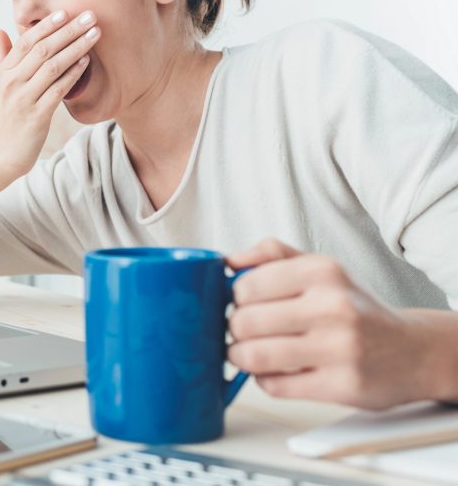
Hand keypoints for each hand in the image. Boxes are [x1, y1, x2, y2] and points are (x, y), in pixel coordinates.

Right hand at [0, 9, 100, 178]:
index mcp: (4, 72)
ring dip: (76, 48)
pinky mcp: (37, 116)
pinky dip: (73, 74)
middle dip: (68, 31)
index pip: (25, 41)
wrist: (3, 152)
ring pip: (53, 67)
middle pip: (42, 50)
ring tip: (95, 34)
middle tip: (89, 16)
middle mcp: (12, 83)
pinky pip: (59, 90)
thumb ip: (2, 56)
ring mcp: (24, 99)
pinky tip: (87, 61)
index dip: (46, 26)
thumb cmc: (7, 115)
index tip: (66, 12)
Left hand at [227, 238, 430, 409]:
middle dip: (234, 329)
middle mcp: (334, 307)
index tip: (242, 304)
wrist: (412, 351)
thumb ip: (273, 255)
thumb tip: (228, 261)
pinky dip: (265, 379)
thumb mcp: (321, 268)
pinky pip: (275, 386)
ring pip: (254, 356)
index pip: (246, 286)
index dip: (235, 299)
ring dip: (241, 357)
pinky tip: (277, 371)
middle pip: (245, 322)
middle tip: (243, 331)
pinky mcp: (342, 386)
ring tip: (248, 352)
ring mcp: (340, 349)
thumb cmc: (355, 308)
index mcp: (323, 271)